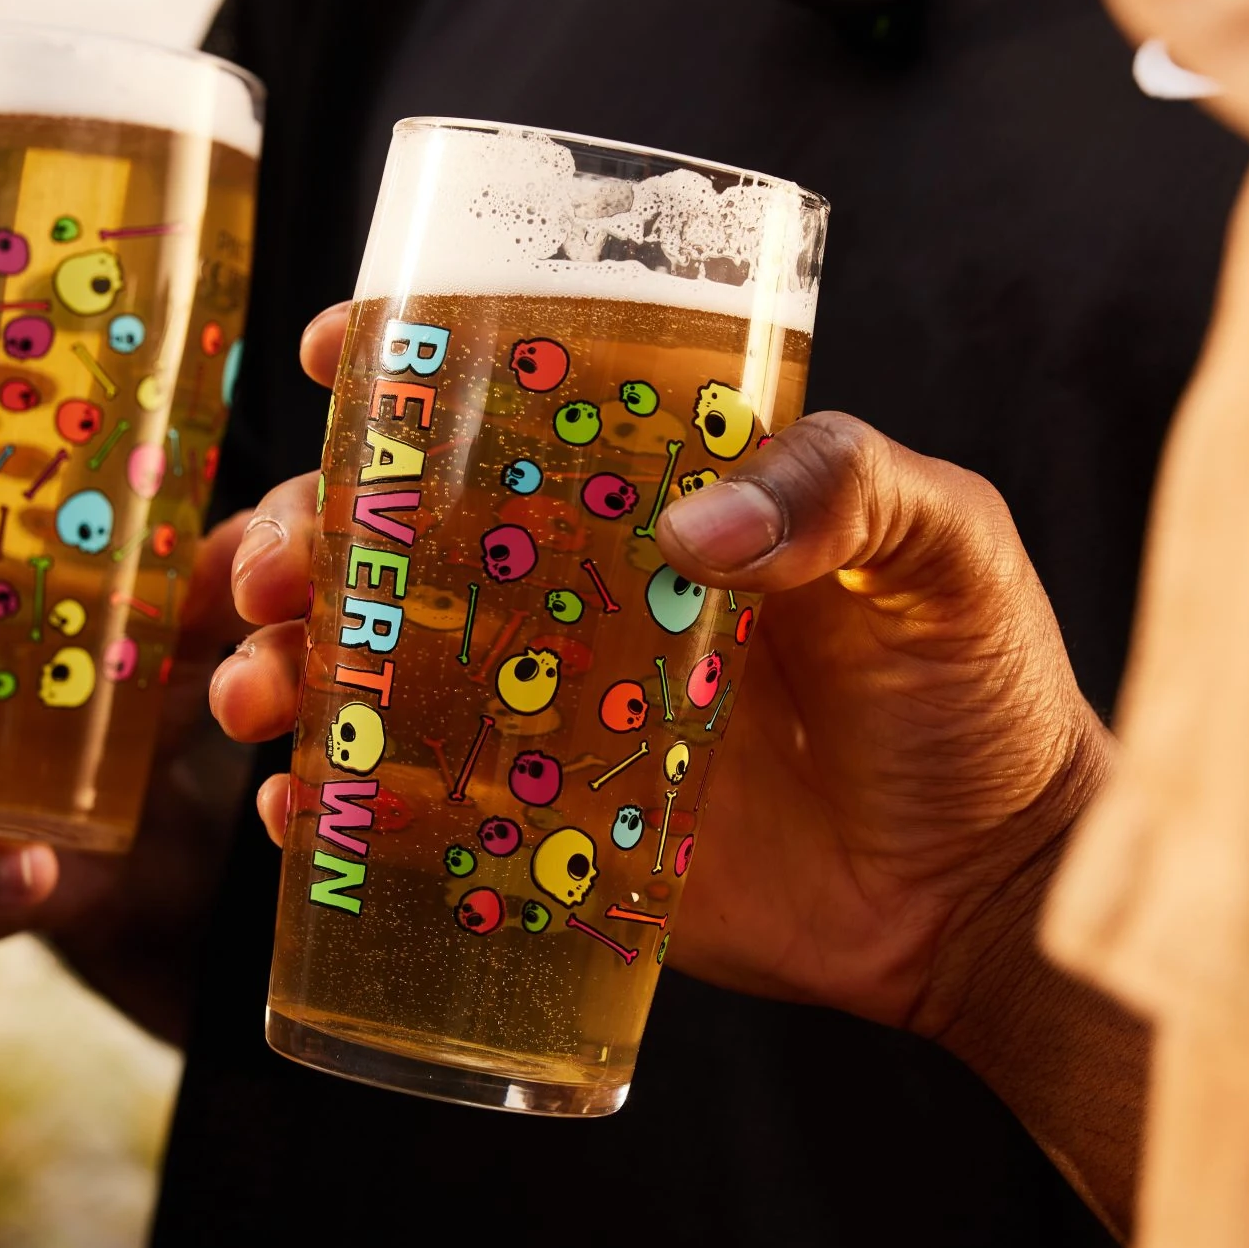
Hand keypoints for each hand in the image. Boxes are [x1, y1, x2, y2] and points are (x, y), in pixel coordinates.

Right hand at [210, 303, 1110, 1045]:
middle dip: (301, 536)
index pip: (513, 406)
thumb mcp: (946, 549)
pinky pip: (414, 806)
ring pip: (383, 666)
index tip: (329, 353)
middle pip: (404, 539)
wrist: (993, 893)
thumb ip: (842, 492)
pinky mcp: (550, 828)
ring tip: (254, 693)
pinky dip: (335, 801)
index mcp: (662, 494)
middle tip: (262, 571)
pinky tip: (296, 804)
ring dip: (288, 663)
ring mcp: (555, 712)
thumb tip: (691, 529)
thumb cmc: (984, 695)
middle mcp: (587, 591)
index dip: (406, 369)